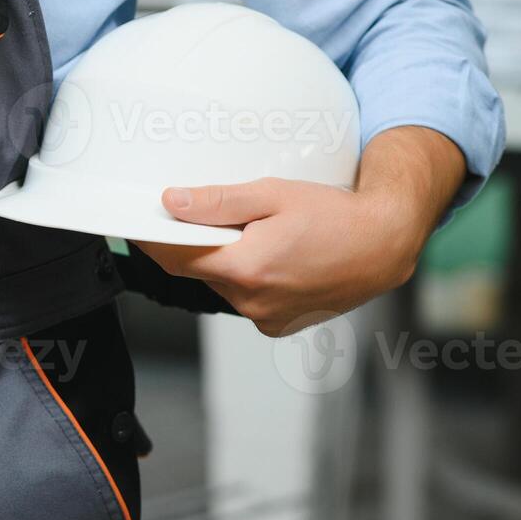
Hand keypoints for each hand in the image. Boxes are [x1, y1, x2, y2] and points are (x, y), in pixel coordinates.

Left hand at [135, 179, 420, 334]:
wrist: (386, 244)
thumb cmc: (337, 216)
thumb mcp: (273, 195)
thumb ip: (218, 202)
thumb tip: (171, 202)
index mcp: (246, 269)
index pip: (176, 257)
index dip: (152, 240)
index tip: (134, 224)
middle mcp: (252, 302)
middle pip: (199, 270)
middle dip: (193, 245)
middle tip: (201, 216)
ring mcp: (266, 317)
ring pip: (222, 284)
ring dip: (224, 261)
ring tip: (252, 233)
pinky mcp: (279, 324)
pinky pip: (246, 298)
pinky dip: (246, 277)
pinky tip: (269, 255)